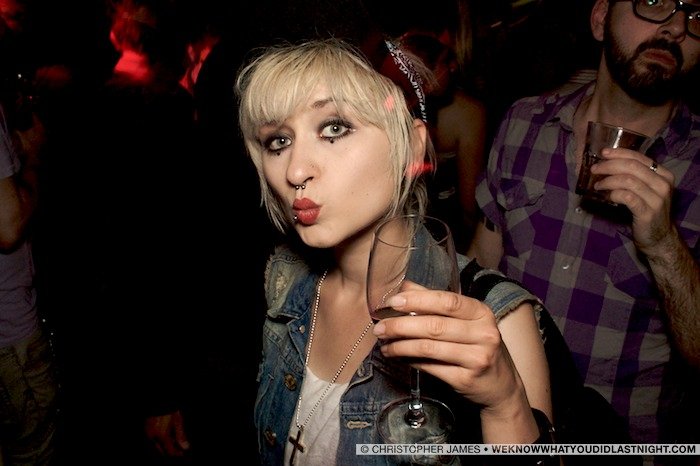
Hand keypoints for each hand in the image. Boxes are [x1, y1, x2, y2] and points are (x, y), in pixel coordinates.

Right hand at [144, 410, 190, 456]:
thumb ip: (181, 435)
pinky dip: (160, 441)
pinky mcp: (146, 429)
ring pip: (157, 446)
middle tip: (179, 450)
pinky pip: (153, 440)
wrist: (160, 403)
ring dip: (165, 446)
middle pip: (162, 450)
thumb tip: (185, 447)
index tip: (182, 453)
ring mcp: (148, 433)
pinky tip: (167, 436)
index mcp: (162, 435)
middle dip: (170, 451)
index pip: (169, 451)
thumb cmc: (169, 410)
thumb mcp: (178, 421)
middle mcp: (153, 436)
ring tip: (174, 442)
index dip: (176, 454)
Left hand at [371, 282, 525, 412]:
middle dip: (400, 326)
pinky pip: (430, 367)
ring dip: (400, 346)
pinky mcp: (466, 379)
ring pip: (429, 348)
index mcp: (481, 312)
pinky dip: (410, 361)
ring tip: (385, 345)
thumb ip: (436, 302)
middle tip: (380, 328)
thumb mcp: (466, 320)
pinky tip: (399, 357)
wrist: (501, 386)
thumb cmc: (478, 345)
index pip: (447, 301)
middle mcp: (483, 334)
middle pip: (434, 326)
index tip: (394, 302)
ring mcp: (477, 358)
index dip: (418, 300)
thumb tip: (405, 287)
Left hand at [592, 147, 675, 253]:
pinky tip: (607, 196)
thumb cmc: (647, 209)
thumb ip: (634, 176)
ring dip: (608, 181)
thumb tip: (608, 162)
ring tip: (598, 185)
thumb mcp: (645, 189)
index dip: (619, 153)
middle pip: (632, 167)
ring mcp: (657, 199)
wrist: (658, 236)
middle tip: (595, 169)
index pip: (639, 157)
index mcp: (663, 174)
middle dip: (609, 166)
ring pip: (628, 180)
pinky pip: (627, 197)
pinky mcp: (648, 212)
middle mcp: (663, 184)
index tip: (603, 153)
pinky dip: (614, 194)